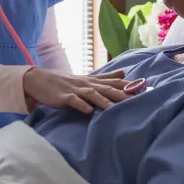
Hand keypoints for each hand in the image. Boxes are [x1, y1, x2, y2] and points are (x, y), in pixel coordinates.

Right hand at [23, 68, 143, 113]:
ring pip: (92, 94)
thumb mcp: (87, 79)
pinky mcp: (63, 97)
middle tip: (136, 100)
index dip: (129, 85)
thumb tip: (123, 72)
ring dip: (104, 101)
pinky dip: (81, 105)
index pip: (114, 82)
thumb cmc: (65, 81)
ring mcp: (75, 90)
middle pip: (107, 88)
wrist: (38, 79)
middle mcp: (87, 84)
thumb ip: (105, 77)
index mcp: (93, 81)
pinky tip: (88, 111)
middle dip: (121, 94)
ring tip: (115, 109)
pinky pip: (73, 101)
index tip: (145, 88)